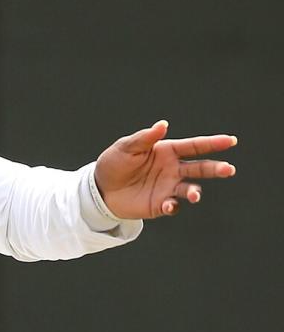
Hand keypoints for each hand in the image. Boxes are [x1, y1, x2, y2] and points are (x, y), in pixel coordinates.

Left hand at [94, 121, 236, 219]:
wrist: (100, 189)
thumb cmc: (114, 163)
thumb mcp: (126, 147)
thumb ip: (145, 138)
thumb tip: (163, 125)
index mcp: (168, 151)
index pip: (195, 146)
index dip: (213, 143)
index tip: (231, 141)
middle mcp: (173, 169)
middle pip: (199, 168)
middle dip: (215, 168)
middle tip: (229, 170)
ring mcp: (167, 188)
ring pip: (189, 188)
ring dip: (195, 191)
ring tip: (196, 194)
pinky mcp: (159, 205)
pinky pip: (172, 206)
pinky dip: (172, 206)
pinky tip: (168, 205)